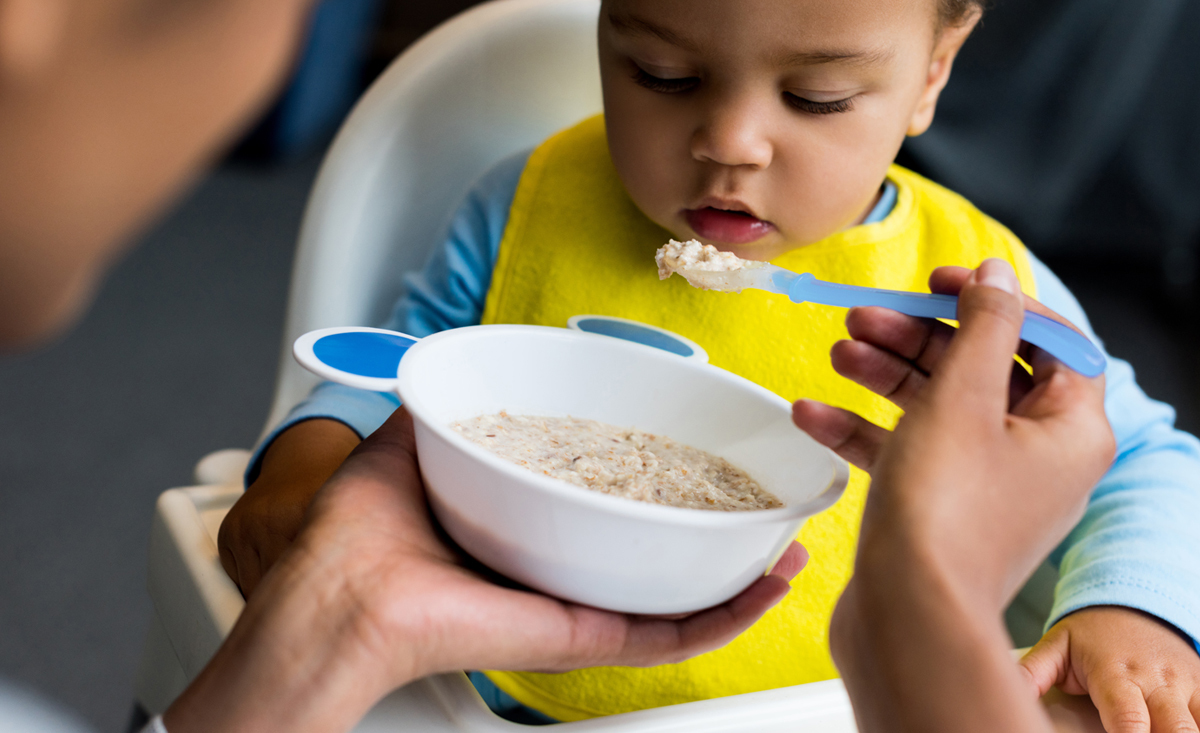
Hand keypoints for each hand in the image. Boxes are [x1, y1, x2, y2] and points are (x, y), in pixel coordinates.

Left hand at [167, 407, 806, 731]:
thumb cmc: (355, 536)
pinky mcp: (579, 637)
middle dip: (716, 534)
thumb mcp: (413, 442)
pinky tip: (765, 585)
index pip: (608, 507)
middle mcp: (556, 570)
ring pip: (677, 600)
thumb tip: (461, 362)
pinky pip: (664, 634)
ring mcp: (574, 609)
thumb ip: (446, 402)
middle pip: (654, 556)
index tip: (702, 458)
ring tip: (786, 545)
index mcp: (525, 527)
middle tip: (761, 505)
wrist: (334, 601)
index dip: (660, 485)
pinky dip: (724, 614)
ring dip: (741, 576)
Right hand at [800, 259, 1114, 732]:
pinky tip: (811, 414)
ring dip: (884, 374)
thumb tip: (996, 273)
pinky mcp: (936, 510)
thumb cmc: (944, 510)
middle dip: (918, 337)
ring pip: (936, 408)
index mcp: (1069, 429)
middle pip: (981, 368)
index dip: (992, 301)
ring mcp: (984, 486)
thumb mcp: (963, 396)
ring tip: (837, 352)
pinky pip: (904, 452)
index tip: (939, 281)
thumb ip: (982, 325)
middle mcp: (1035, 457)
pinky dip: (862, 429)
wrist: (906, 618)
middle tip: (866, 318)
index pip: (1048, 339)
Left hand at [1021, 606, 1199, 732]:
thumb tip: (1010, 694)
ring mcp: (1185, 685)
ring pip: (1199, 724)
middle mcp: (1156, 681)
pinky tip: (1187, 730)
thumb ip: (1033, 672)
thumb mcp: (1057, 646)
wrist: (1133, 603)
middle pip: (1177, 729)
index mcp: (1116, 674)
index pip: (1127, 717)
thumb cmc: (1091, 633)